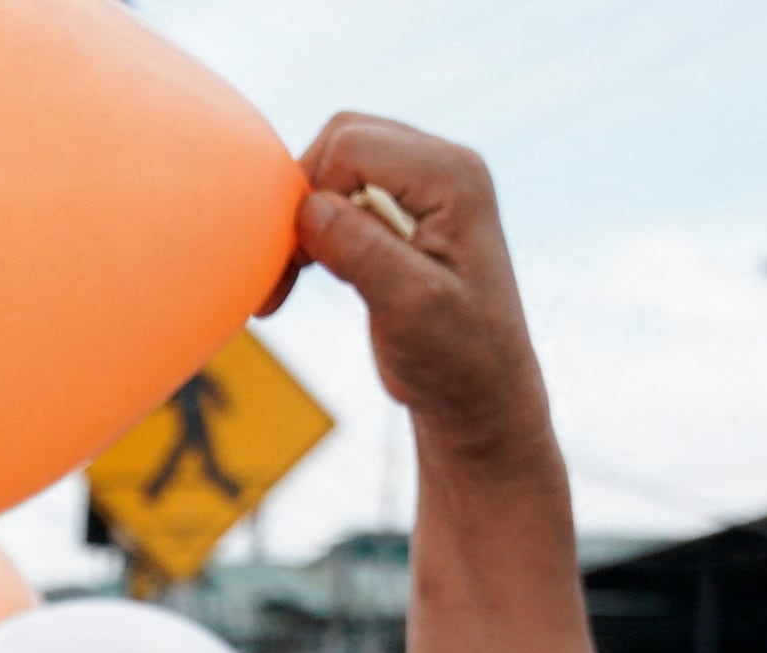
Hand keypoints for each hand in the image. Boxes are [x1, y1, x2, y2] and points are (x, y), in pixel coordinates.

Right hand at [288, 118, 550, 475]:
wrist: (480, 397)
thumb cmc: (456, 359)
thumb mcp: (409, 306)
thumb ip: (361, 250)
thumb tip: (307, 207)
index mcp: (453, 177)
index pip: (352, 146)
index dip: (310, 195)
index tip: (296, 265)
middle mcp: (444, 167)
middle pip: (342, 141)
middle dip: (302, 199)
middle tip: (286, 268)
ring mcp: (426, 186)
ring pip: (337, 164)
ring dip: (304, 217)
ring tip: (288, 278)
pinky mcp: (407, 212)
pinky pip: (344, 193)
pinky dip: (315, 229)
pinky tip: (302, 273)